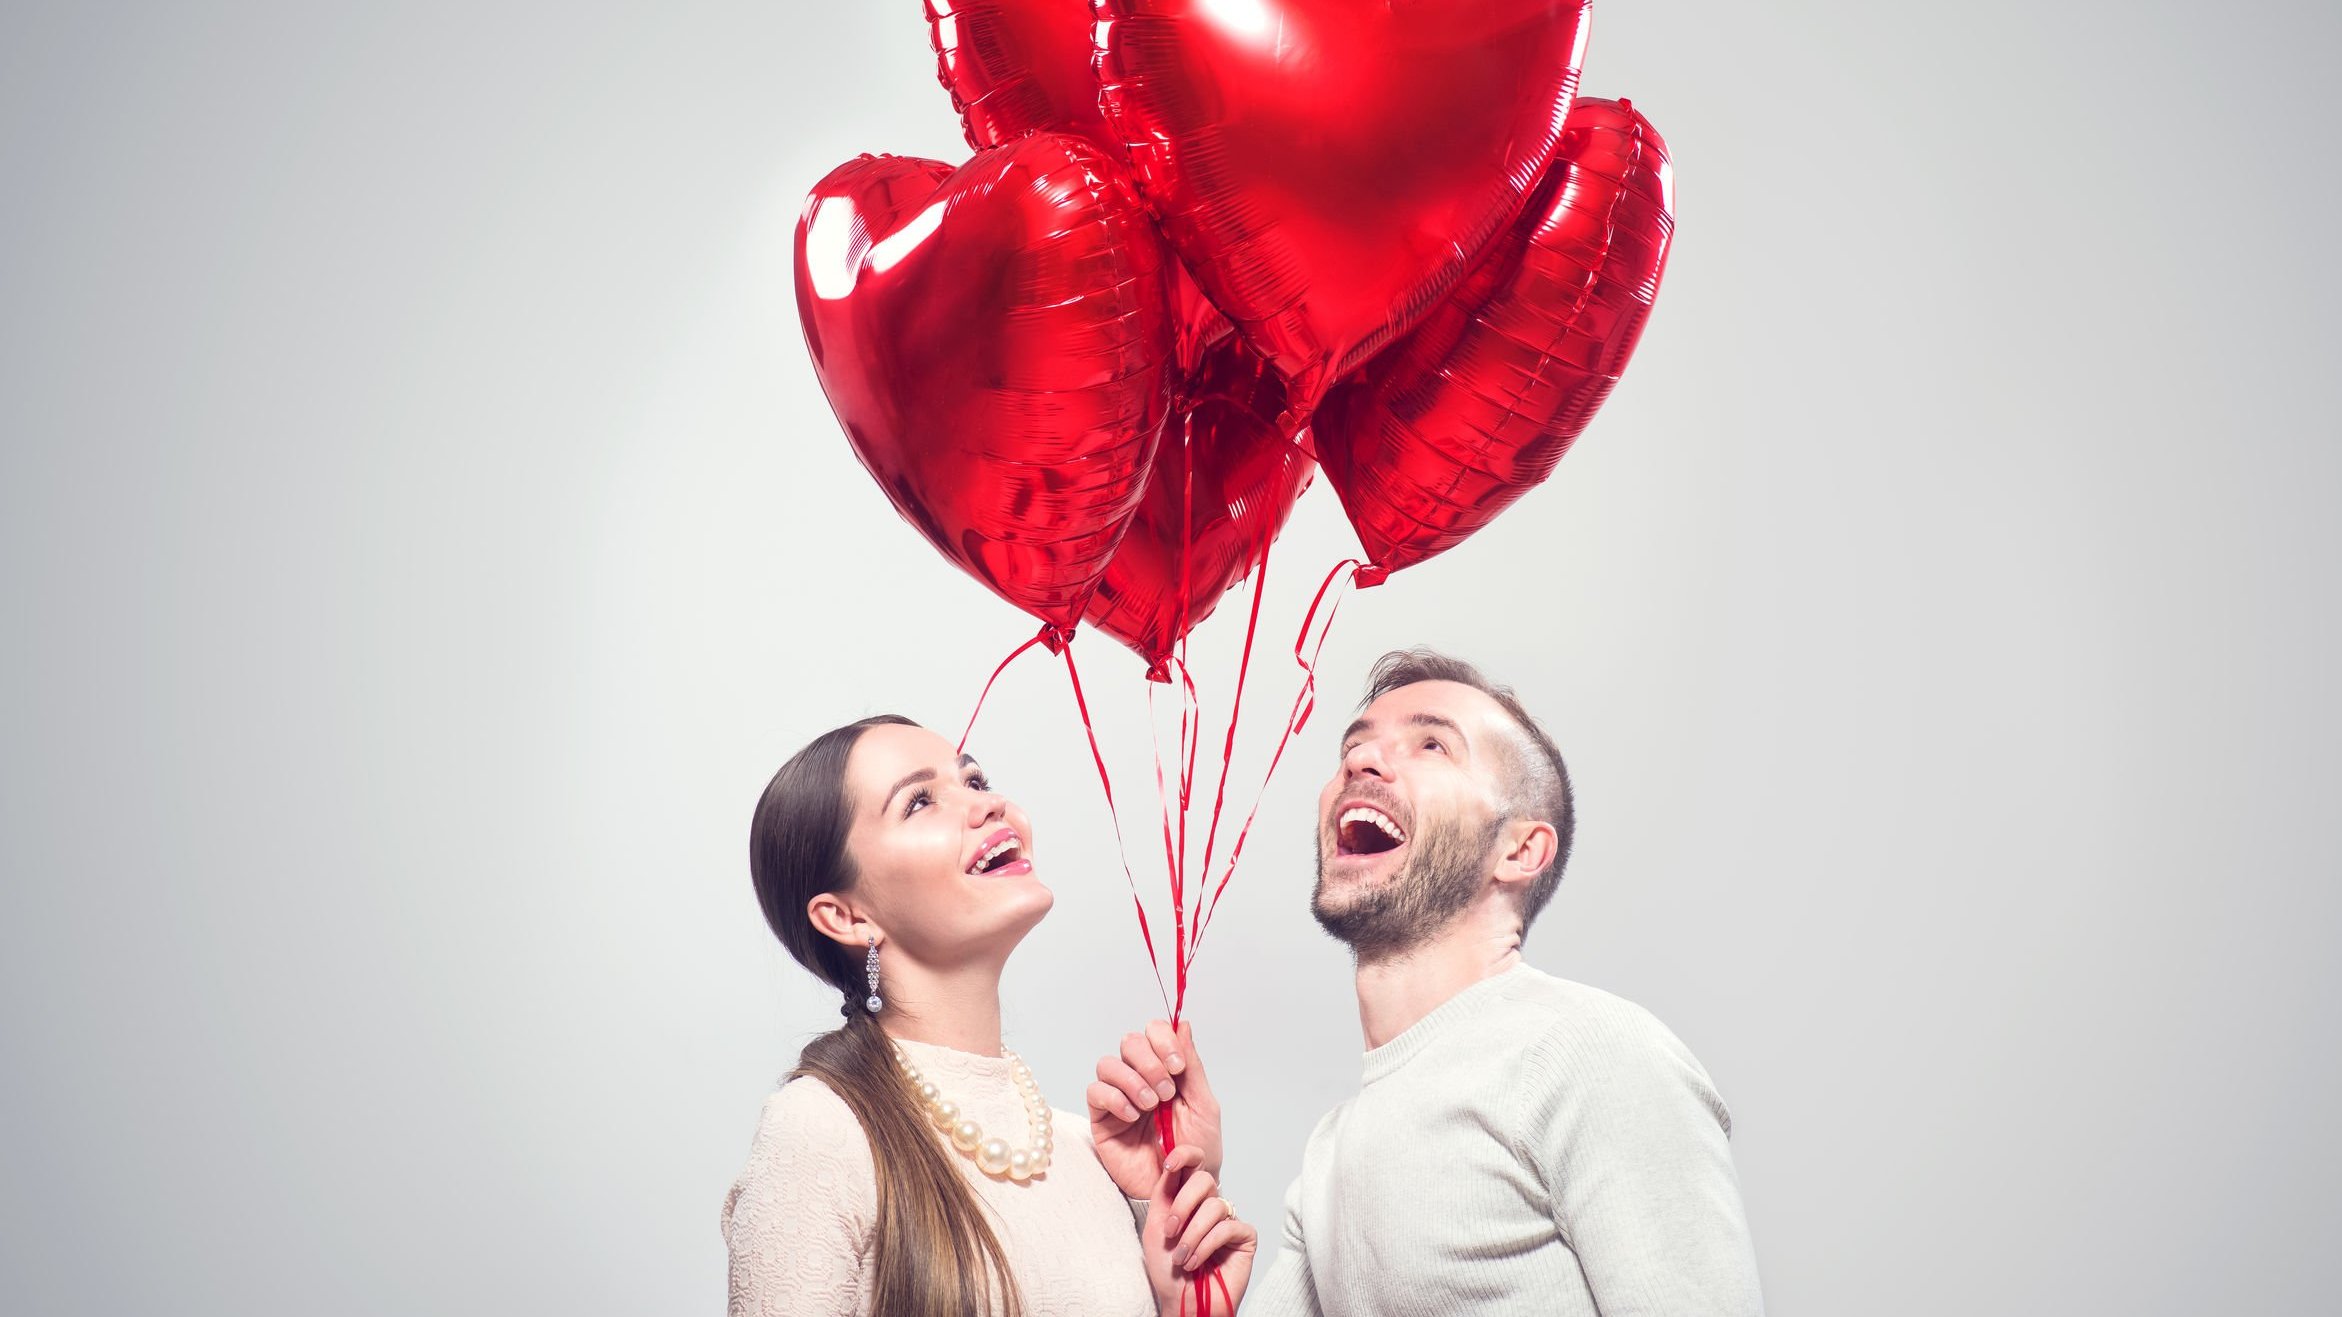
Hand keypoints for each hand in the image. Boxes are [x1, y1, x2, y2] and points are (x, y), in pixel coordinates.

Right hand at [1088, 1019, 1222, 1198]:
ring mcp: (1118, 1097)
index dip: (1163, 1041)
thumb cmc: (1197, 1151)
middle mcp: (1139, 1078)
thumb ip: (1192, 1066)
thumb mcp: (1203, 1105)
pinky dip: (1116, 1099)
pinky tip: (1134, 1117)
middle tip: (1166, 1092)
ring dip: (1133, 1080)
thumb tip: (1182, 1024)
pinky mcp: (1101, 1119)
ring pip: (1109, 1064)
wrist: (1185, 1188)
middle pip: (1130, 1042)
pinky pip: (1096, 1092)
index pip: (1153, 1032)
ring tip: (1151, 1105)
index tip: (1177, 1067)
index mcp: (1165, 1070)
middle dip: (1150, 1062)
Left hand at [1142, 1145, 1255, 1316]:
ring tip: (1182, 1258)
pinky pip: (1228, 1227)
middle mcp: (1208, 1206)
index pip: (1192, 1165)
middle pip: (1204, 1180)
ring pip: (1214, 1206)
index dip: (1185, 1155)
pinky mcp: (1244, 1238)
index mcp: (1187, 1199)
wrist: (1182, 1304)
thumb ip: (1164, 1193)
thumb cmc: (1167, 1272)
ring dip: (1192, 1235)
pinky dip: (1207, 1245)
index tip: (1171, 1162)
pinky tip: (1197, 1262)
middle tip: (1170, 1231)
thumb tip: (1173, 1160)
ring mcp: (1228, 1220)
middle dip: (1183, 1206)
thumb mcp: (1156, 1227)